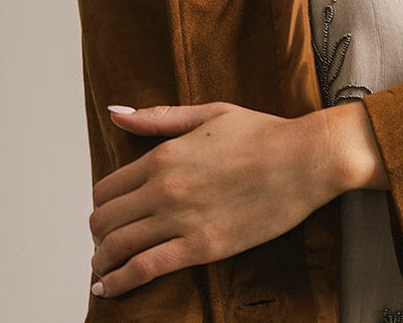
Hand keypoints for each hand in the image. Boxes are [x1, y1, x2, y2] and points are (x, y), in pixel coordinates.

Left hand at [89, 100, 385, 297]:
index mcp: (164, 155)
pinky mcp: (201, 247)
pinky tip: (109, 288)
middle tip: (104, 244)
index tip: (107, 214)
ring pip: (117, 248)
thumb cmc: (263, 133)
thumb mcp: (209, 113)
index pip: (107, 188)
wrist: (303, 159)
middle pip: (105, 220)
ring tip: (102, 270)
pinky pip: (143, 269)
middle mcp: (164, 188)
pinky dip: (118, 282)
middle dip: (98, 235)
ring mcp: (181, 219)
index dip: (101, 205)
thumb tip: (115, 113)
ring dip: (102, 263)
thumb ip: (159, 118)